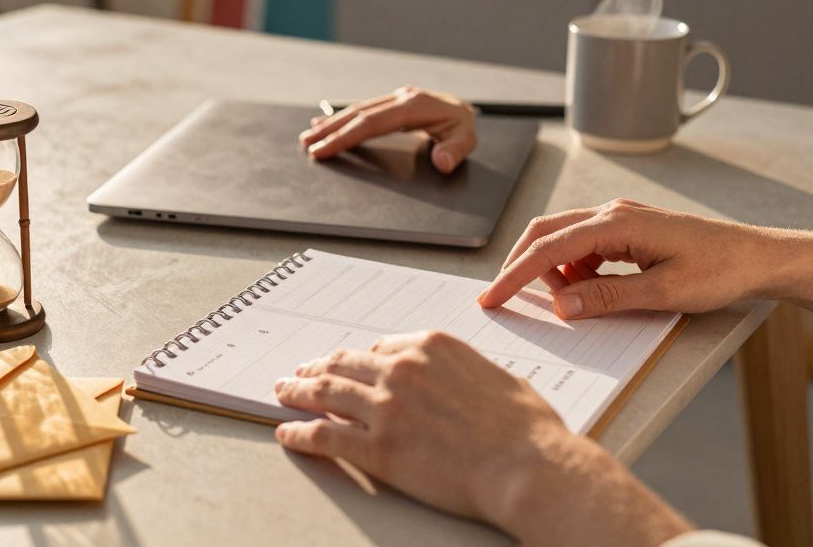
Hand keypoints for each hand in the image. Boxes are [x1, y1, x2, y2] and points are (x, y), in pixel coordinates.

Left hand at [274, 331, 689, 544]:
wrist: (529, 466)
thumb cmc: (526, 428)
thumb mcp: (495, 376)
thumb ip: (461, 369)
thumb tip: (454, 377)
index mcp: (430, 346)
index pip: (378, 348)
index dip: (356, 360)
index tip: (344, 365)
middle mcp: (402, 369)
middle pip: (344, 364)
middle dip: (317, 368)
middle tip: (300, 373)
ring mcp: (386, 408)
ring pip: (324, 393)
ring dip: (297, 392)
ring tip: (283, 394)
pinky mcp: (378, 448)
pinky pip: (323, 436)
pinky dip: (299, 433)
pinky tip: (288, 433)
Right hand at [299, 86, 475, 173]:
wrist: (464, 108)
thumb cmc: (462, 126)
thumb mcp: (466, 139)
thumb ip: (455, 151)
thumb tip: (442, 162)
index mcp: (414, 106)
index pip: (372, 123)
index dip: (346, 137)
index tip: (326, 149)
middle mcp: (401, 97)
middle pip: (358, 115)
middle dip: (331, 130)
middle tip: (307, 143)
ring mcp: (394, 98)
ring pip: (357, 110)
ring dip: (332, 123)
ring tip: (309, 135)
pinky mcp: (390, 102)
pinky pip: (363, 110)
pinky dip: (342, 117)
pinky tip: (325, 122)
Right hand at [477, 198, 772, 318]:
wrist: (759, 257)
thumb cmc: (720, 271)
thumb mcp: (664, 294)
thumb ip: (608, 297)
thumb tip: (561, 305)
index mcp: (617, 223)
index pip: (549, 248)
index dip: (516, 275)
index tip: (492, 298)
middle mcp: (613, 213)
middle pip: (546, 233)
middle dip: (521, 266)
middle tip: (503, 297)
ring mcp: (620, 219)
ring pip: (564, 239)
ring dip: (552, 270)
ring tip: (563, 302)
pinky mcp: (628, 230)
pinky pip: (585, 246)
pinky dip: (574, 269)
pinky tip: (588, 290)